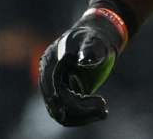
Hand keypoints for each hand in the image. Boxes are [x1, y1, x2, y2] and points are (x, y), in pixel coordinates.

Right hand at [38, 10, 124, 125]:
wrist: (94, 40)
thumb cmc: (93, 37)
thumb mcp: (93, 40)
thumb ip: (89, 48)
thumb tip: (84, 60)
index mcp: (51, 59)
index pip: (49, 82)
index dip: (55, 96)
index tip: (62, 111)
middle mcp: (50, 74)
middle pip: (55, 100)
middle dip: (78, 108)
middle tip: (102, 106)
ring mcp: (56, 85)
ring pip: (62, 110)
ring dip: (82, 115)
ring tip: (104, 112)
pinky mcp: (64, 93)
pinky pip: (69, 110)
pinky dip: (83, 114)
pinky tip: (101, 112)